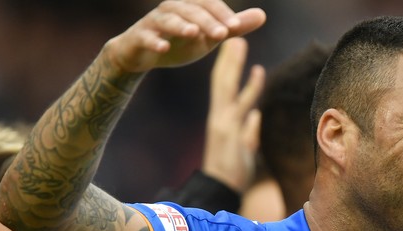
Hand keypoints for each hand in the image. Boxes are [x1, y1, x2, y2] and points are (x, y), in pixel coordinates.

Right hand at [104, 0, 265, 73]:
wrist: (142, 53)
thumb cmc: (180, 41)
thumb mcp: (210, 36)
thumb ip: (234, 27)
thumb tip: (263, 15)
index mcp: (190, 6)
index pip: (208, 4)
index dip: (222, 14)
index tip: (236, 27)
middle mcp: (172, 8)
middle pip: (191, 10)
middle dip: (207, 21)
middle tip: (222, 33)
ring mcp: (154, 21)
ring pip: (168, 20)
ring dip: (181, 26)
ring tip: (194, 33)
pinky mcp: (139, 36)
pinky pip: (146, 36)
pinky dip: (155, 41)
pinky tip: (163, 47)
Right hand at [202, 37, 264, 192]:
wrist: (220, 191)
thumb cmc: (232, 171)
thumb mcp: (242, 146)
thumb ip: (249, 130)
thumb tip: (256, 115)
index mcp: (221, 119)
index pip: (223, 86)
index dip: (229, 65)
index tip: (233, 45)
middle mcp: (221, 119)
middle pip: (224, 84)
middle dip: (230, 61)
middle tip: (234, 38)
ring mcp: (227, 128)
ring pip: (234, 95)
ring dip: (242, 76)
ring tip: (248, 56)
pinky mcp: (234, 140)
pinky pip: (245, 120)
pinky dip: (250, 105)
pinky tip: (257, 91)